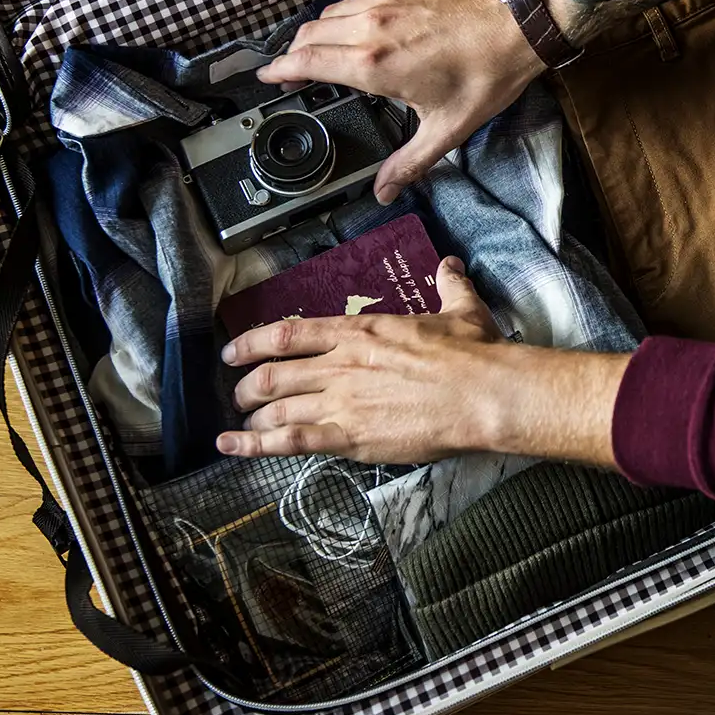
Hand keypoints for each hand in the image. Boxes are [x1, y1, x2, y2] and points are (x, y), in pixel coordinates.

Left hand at [218, 257, 627, 465]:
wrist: (483, 394)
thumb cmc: (473, 354)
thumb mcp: (462, 310)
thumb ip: (448, 286)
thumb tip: (450, 266)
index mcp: (361, 331)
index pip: (289, 333)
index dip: (252, 343)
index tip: (233, 351)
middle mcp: (340, 364)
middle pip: (273, 374)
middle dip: (248, 386)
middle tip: (240, 395)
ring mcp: (341, 401)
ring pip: (275, 408)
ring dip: (251, 418)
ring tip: (242, 426)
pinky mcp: (349, 437)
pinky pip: (289, 442)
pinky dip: (253, 446)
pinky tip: (230, 448)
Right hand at [258, 0, 543, 203]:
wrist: (521, 23)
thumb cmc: (488, 73)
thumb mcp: (447, 129)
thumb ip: (409, 162)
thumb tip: (384, 191)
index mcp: (374, 65)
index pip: (307, 62)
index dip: (279, 70)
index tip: (265, 77)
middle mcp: (371, 28)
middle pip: (310, 34)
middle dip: (293, 53)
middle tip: (290, 70)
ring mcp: (386, 2)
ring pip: (330, 13)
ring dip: (316, 32)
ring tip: (318, 51)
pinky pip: (357, 0)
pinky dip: (343, 16)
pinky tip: (355, 30)